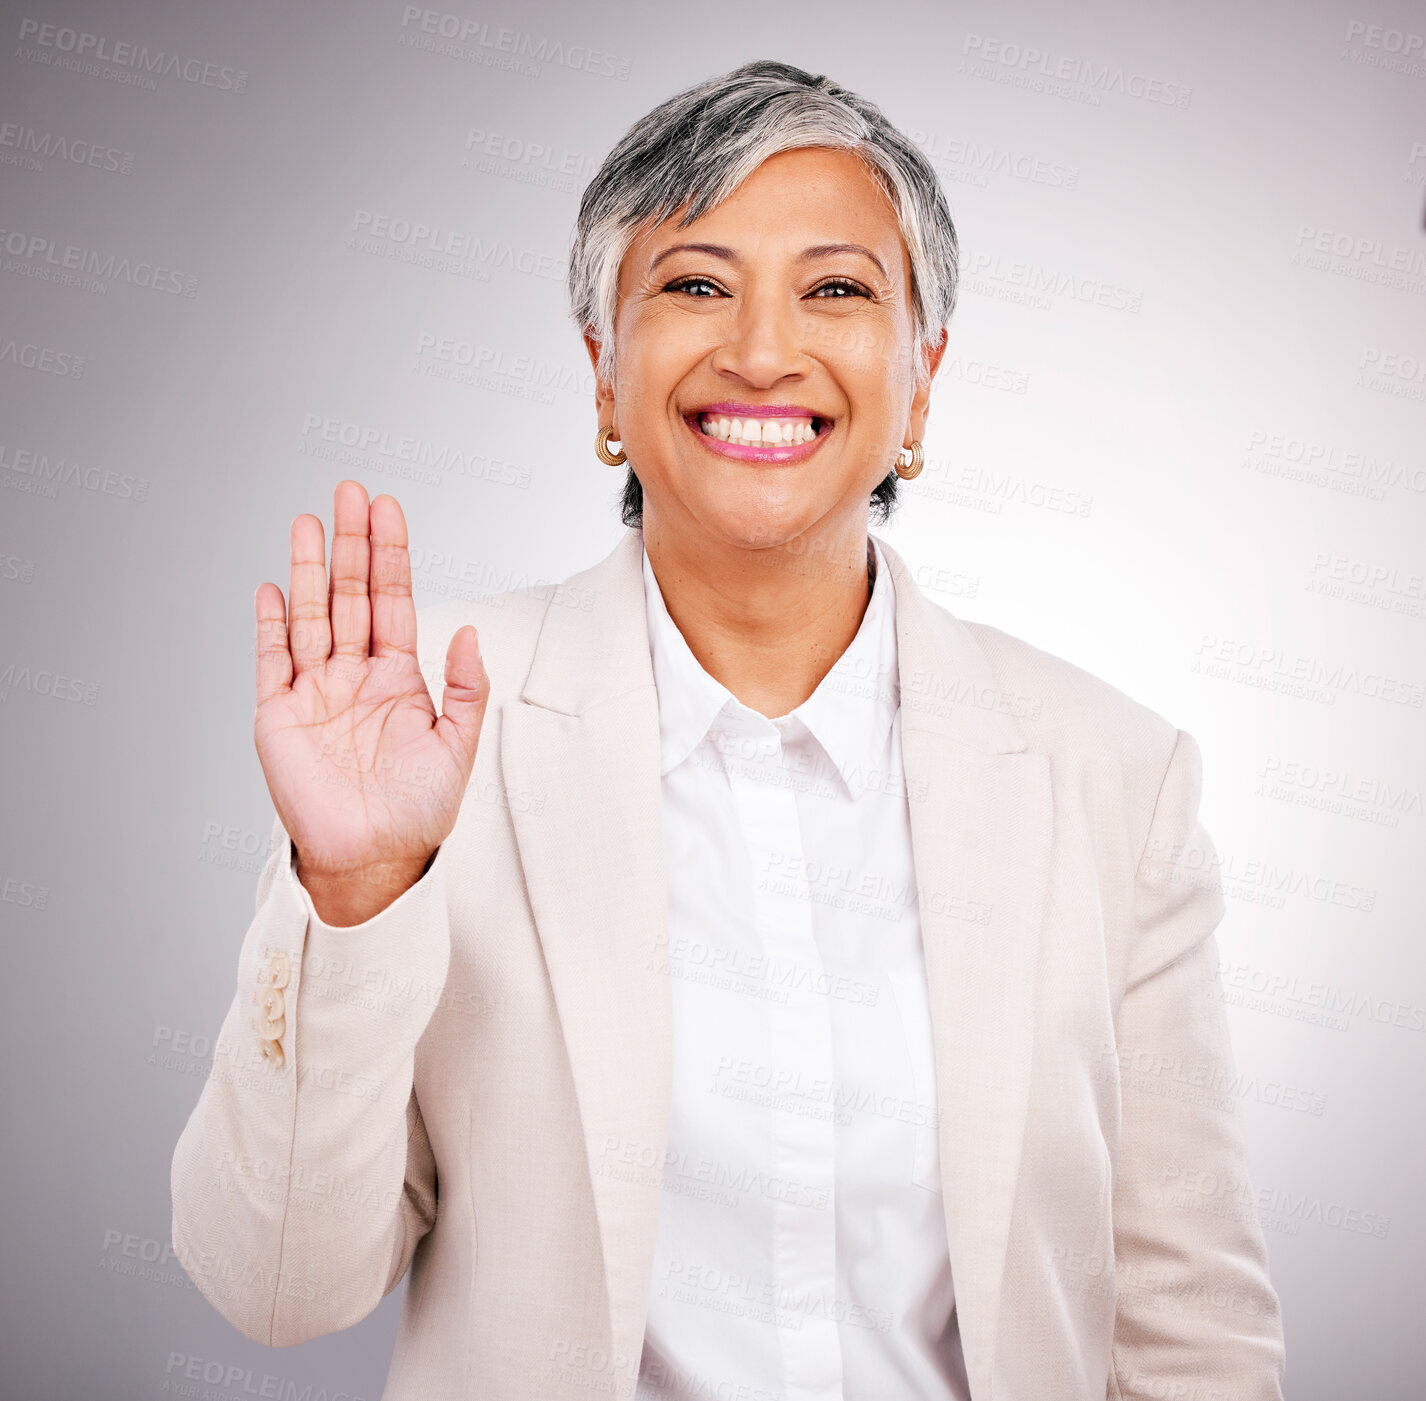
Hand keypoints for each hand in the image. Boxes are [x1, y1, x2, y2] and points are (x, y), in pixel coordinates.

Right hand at [254, 481, 487, 923]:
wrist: (376, 859)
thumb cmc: (419, 810)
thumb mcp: (459, 744)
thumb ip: (467, 687)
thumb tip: (469, 632)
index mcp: (397, 678)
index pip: (392, 601)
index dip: (389, 555)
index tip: (387, 509)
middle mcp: (354, 677)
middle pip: (350, 596)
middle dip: (351, 545)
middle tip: (349, 492)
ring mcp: (314, 692)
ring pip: (311, 617)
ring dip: (310, 570)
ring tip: (309, 522)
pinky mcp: (279, 717)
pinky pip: (272, 661)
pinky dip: (271, 625)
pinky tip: (274, 587)